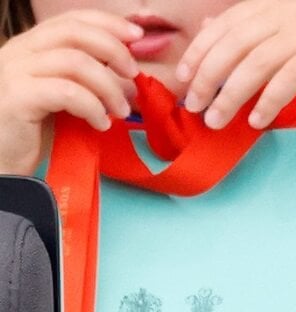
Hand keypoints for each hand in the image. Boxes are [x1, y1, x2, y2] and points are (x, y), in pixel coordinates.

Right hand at [0, 10, 139, 173]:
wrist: (3, 163)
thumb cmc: (35, 132)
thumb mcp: (65, 98)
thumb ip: (89, 79)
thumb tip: (130, 74)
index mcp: (30, 46)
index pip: (70, 19)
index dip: (107, 23)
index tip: (137, 35)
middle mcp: (18, 52)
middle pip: (73, 32)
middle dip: (112, 49)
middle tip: (133, 73)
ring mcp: (14, 72)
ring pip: (74, 62)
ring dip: (108, 86)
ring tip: (121, 110)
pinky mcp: (17, 98)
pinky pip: (67, 92)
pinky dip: (93, 107)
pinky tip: (101, 124)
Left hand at [176, 0, 295, 129]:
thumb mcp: (294, 27)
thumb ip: (255, 29)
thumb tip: (210, 30)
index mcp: (274, 3)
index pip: (224, 25)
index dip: (199, 52)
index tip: (183, 79)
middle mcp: (286, 11)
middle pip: (233, 44)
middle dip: (207, 77)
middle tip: (194, 106)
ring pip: (255, 63)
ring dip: (231, 95)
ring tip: (217, 120)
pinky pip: (288, 78)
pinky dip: (268, 101)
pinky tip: (257, 120)